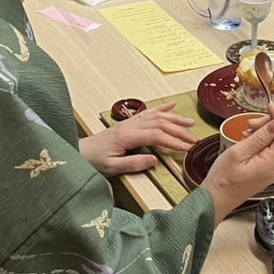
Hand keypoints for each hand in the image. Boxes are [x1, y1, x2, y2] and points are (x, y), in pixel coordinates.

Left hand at [80, 103, 197, 177]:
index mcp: (127, 136)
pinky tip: (171, 106)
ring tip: (190, 122)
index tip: (187, 147)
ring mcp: (130, 123)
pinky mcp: (128, 123)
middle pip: (160, 124)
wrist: (79, 153)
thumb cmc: (93, 161)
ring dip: (175, 118)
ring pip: (157, 116)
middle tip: (194, 139)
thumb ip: (134, 163)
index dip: (174, 141)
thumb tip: (155, 160)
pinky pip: (148, 113)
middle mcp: (130, 126)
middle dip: (179, 131)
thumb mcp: (112, 167)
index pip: (157, 136)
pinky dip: (161, 108)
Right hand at [200, 104, 273, 220]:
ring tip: (246, 133)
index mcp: (271, 164)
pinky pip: (270, 152)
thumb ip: (260, 138)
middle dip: (270, 125)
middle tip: (251, 124)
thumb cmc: (222, 180)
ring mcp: (272, 171)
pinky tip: (248, 140)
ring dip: (264, 133)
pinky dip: (262, 142)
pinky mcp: (266, 171)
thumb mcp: (238, 153)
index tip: (270, 107)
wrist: (215, 199)